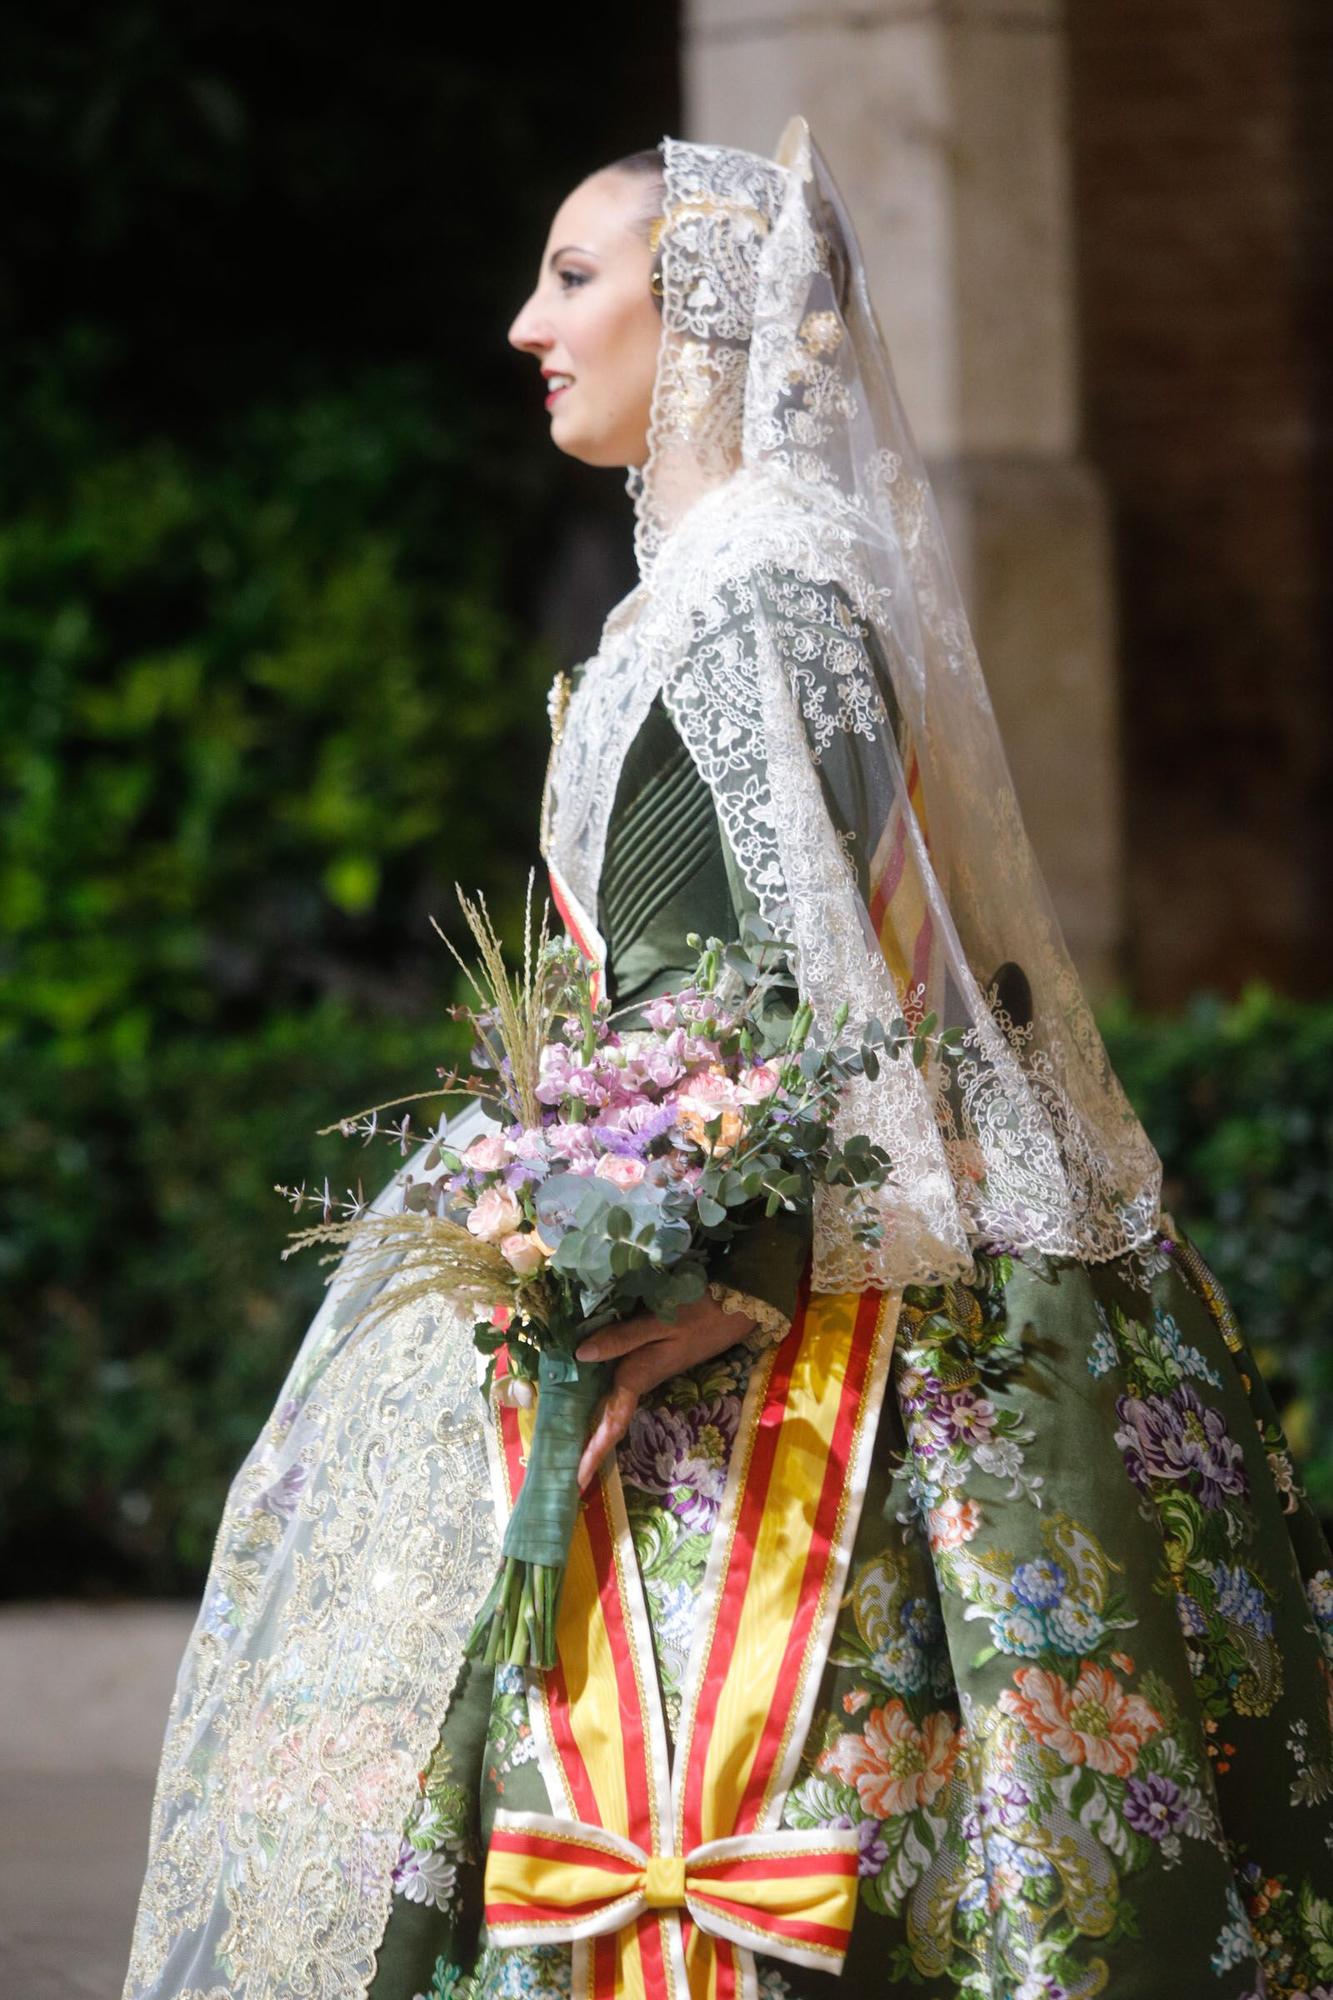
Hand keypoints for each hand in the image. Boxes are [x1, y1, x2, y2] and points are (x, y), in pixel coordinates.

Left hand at [574, 1293, 756, 1490]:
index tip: (578, 1482)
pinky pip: (618, 1389)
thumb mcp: (661, 1321)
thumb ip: (622, 1338)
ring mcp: (646, 1374)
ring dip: (592, 1428)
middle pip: (609, 1424)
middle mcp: (640, 1382)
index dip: (593, 1452)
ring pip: (612, 1408)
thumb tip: (580, 1355)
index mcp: (638, 1377)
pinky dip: (601, 1401)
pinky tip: (585, 1399)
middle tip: (566, 1477)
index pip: (612, 1424)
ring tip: (569, 1448)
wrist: (735, 1310)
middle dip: (587, 1450)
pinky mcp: (649, 1362)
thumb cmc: (699, 1314)